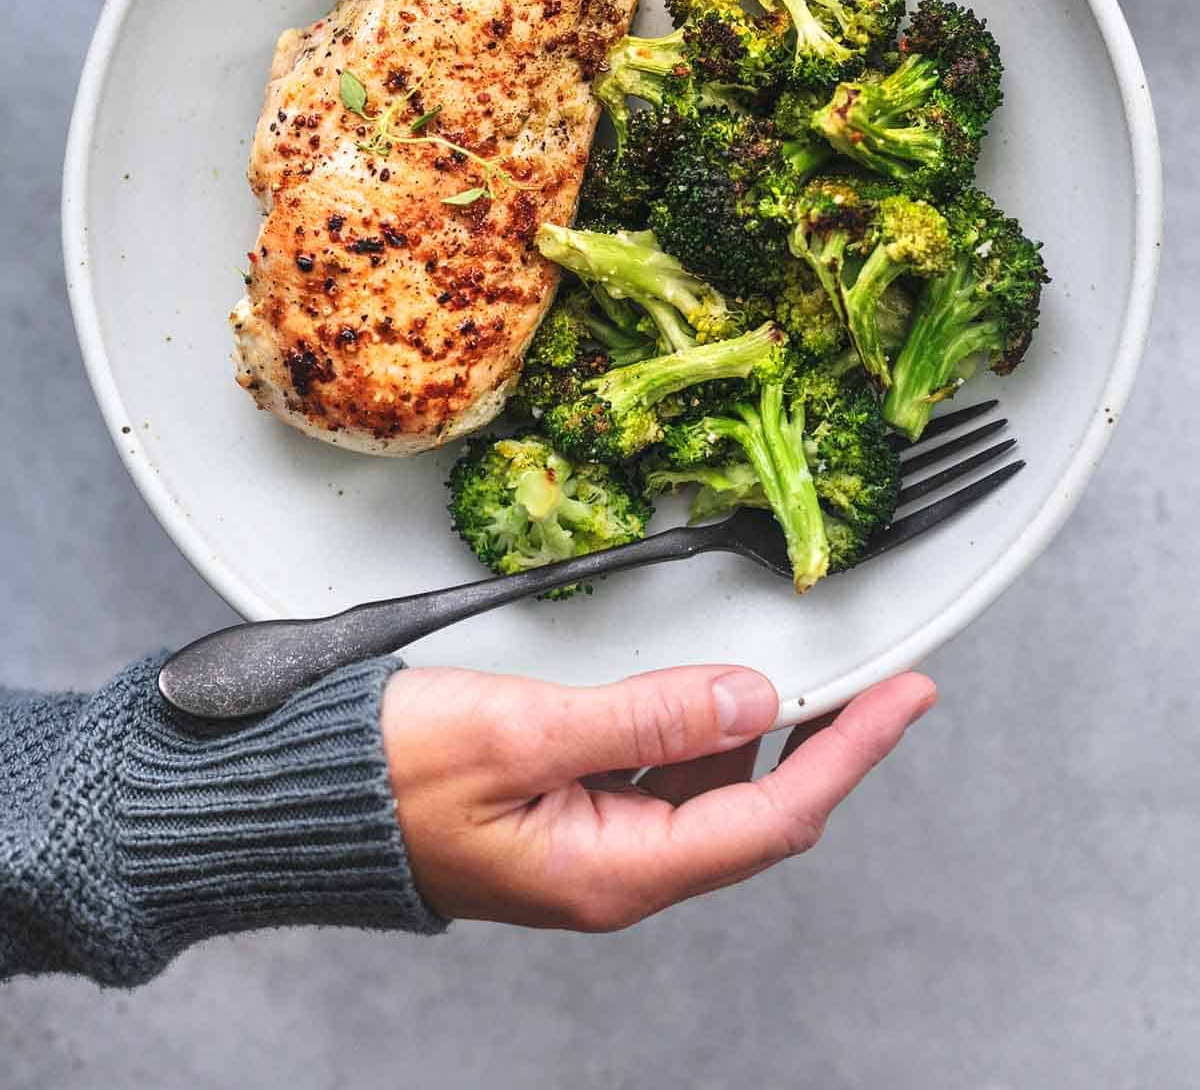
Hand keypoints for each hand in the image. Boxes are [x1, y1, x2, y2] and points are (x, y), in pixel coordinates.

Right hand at [381, 663, 933, 928]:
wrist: (296, 798)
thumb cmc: (386, 776)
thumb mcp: (523, 732)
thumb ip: (643, 717)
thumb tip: (749, 695)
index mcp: (615, 872)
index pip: (772, 815)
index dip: (849, 754)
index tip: (905, 699)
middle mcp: (615, 869)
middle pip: (753, 807)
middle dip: (823, 743)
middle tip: (877, 681)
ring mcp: (590, 843)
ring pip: (708, 788)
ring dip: (759, 732)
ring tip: (798, 672)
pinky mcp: (565, 810)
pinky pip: (659, 774)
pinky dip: (697, 728)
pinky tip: (704, 691)